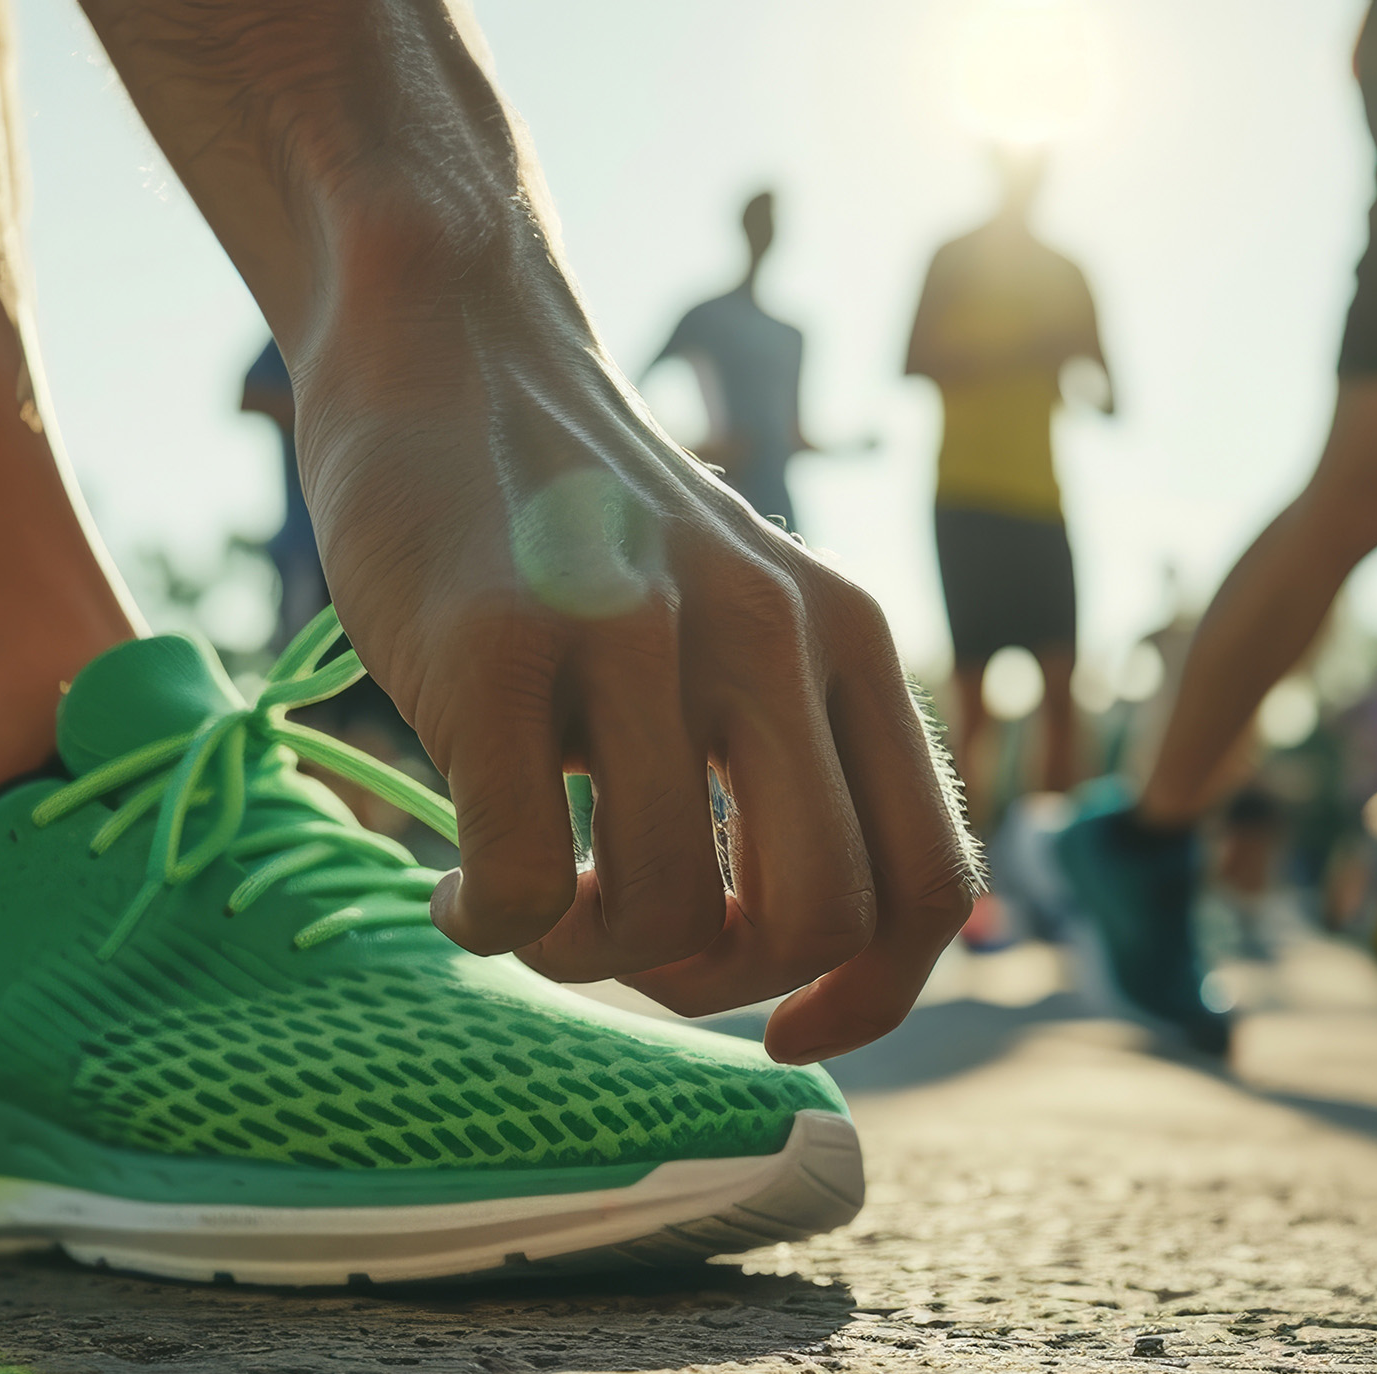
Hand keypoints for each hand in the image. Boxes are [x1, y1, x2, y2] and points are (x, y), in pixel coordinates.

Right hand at [294, 271, 976, 1063]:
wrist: (446, 338)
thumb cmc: (579, 520)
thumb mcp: (735, 609)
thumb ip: (791, 746)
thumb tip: (808, 964)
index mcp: (846, 637)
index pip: (930, 880)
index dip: (870, 999)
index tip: (780, 1032)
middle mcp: (767, 631)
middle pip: (817, 917)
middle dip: (716, 987)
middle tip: (627, 947)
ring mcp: (632, 632)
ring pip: (665, 916)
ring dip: (583, 960)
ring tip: (529, 907)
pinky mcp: (496, 644)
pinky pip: (522, 884)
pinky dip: (485, 929)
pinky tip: (449, 890)